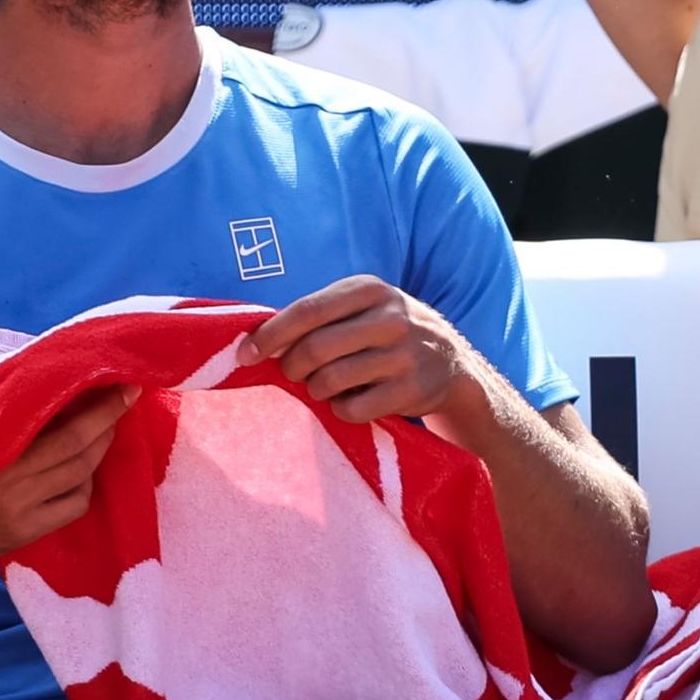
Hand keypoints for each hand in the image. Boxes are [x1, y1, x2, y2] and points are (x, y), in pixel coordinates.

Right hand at [0, 301, 134, 566]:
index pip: (55, 419)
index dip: (96, 403)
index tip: (120, 379)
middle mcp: (6, 478)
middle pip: (77, 446)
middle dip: (108, 419)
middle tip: (124, 396)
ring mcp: (18, 508)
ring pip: (79, 474)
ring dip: (98, 450)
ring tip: (104, 427)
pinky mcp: (24, 532)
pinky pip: (73, 505)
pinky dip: (83, 485)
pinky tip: (79, 471)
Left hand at [242, 276, 482, 429]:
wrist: (451, 362)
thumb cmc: (387, 333)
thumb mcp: (363, 308)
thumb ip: (319, 316)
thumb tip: (256, 338)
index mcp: (369, 289)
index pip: (307, 311)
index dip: (271, 335)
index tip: (247, 354)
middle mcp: (391, 317)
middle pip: (314, 349)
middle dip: (292, 368)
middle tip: (294, 374)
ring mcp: (404, 355)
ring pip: (330, 381)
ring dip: (316, 390)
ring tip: (324, 387)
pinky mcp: (411, 390)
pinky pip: (353, 409)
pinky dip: (341, 410)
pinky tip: (350, 401)